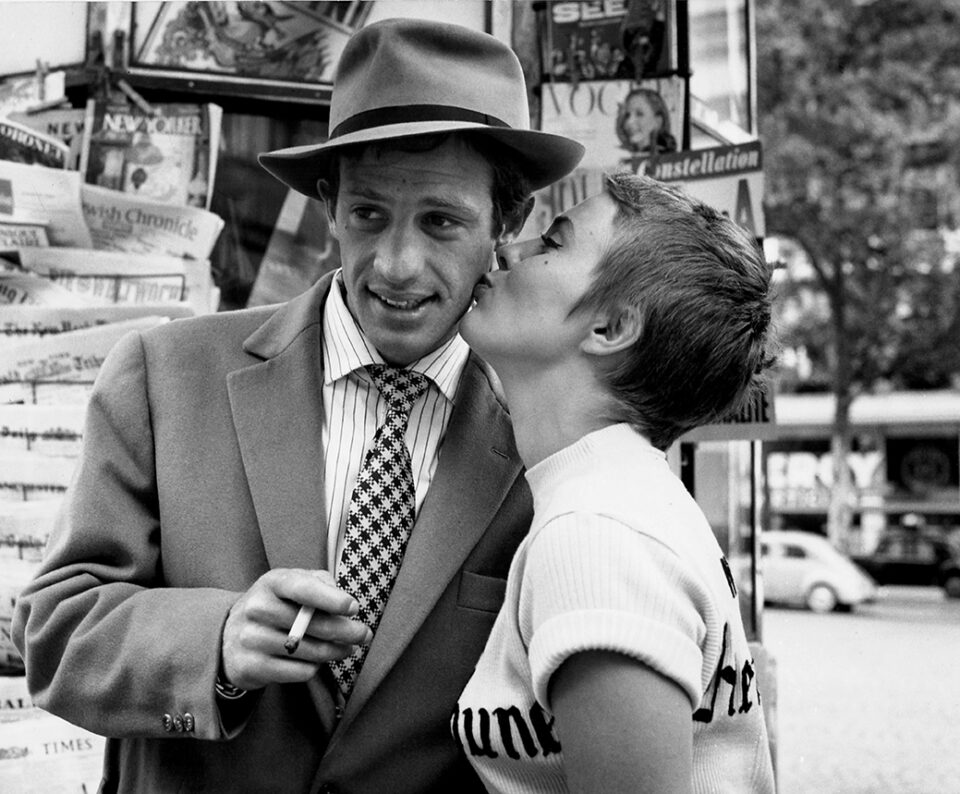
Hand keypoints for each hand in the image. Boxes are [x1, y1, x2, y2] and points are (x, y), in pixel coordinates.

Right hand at [221, 568, 370, 690]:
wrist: (231, 634)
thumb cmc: (275, 604)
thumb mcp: (291, 584)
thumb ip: (319, 583)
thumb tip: (343, 602)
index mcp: (271, 582)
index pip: (302, 588)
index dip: (331, 598)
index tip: (353, 608)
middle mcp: (257, 608)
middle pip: (311, 624)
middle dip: (346, 631)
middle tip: (364, 635)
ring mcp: (251, 639)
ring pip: (309, 651)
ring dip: (335, 651)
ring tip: (346, 648)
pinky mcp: (251, 666)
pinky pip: (299, 671)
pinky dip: (315, 667)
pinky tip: (318, 661)